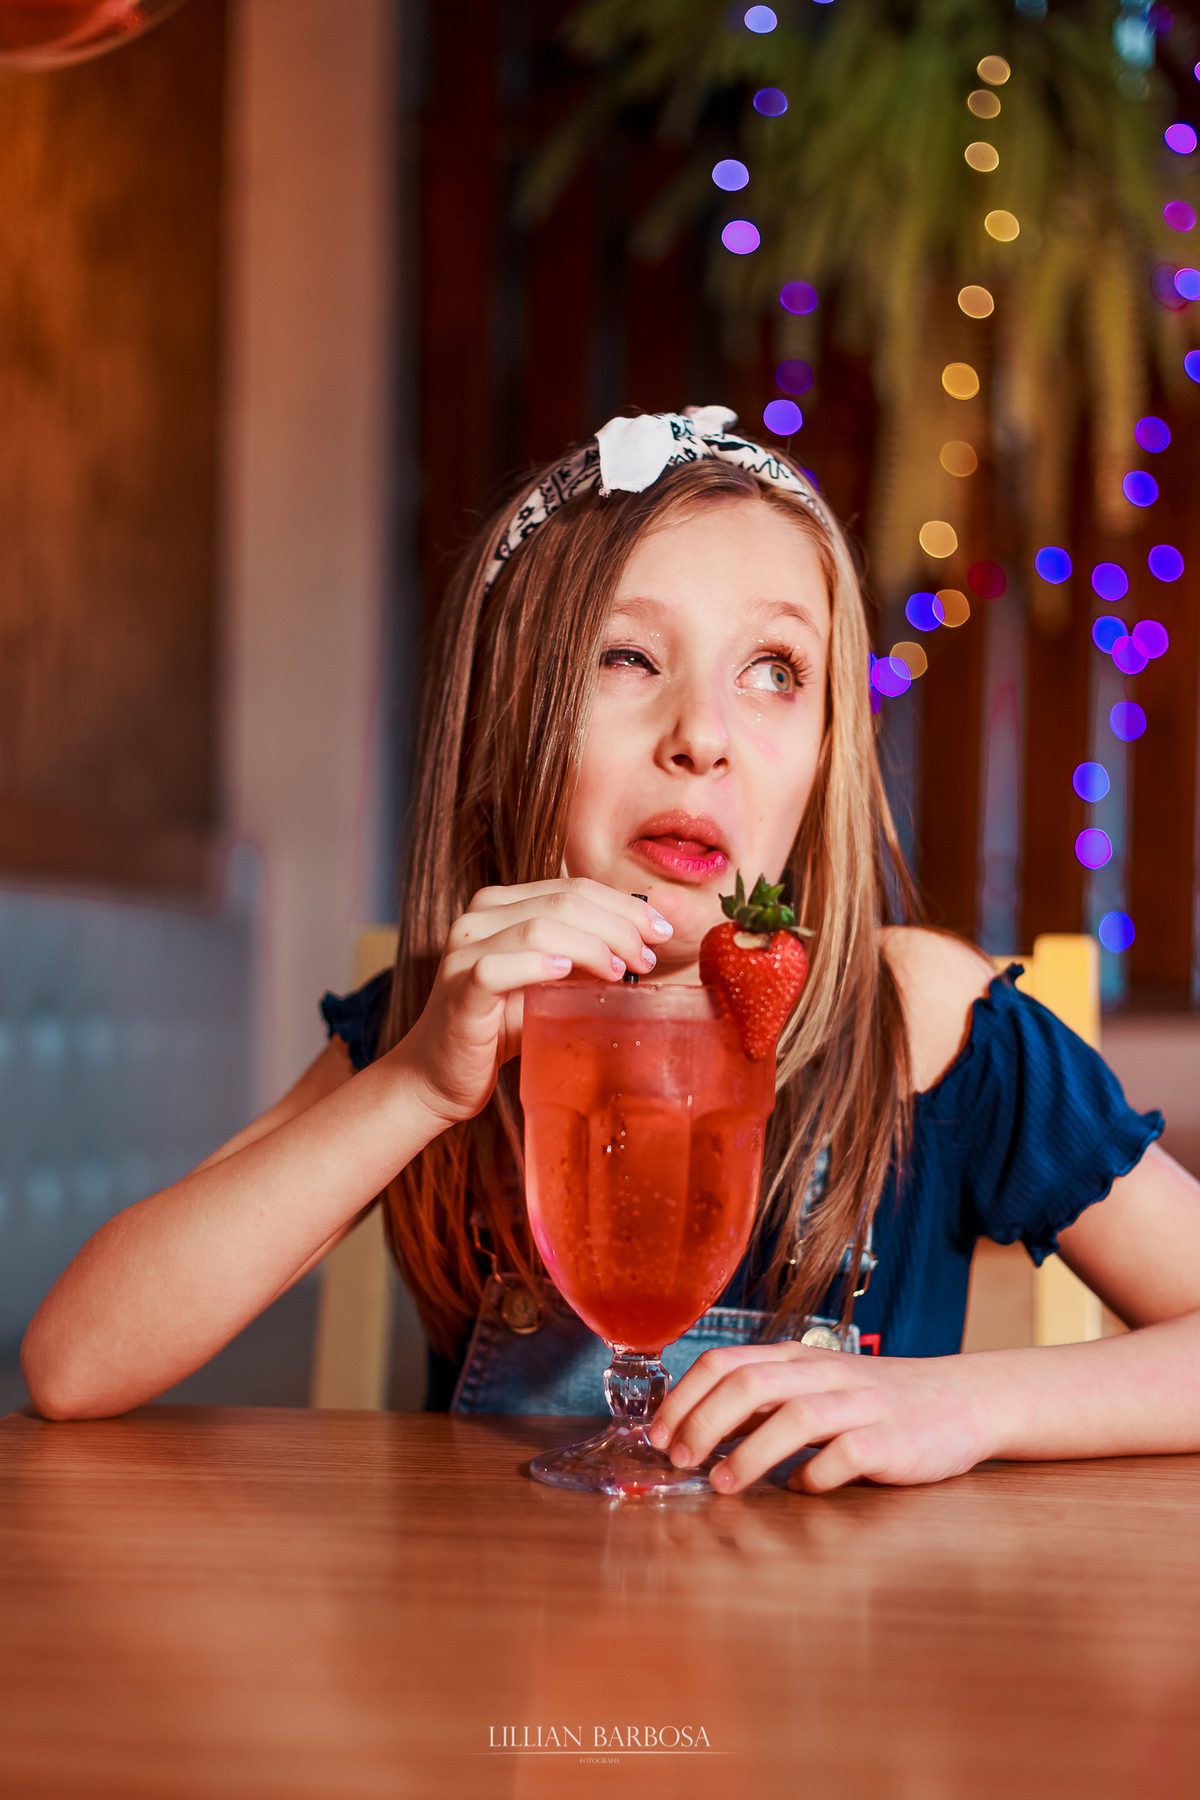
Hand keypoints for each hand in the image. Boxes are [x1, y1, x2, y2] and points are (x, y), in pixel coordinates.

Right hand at [400, 878, 673, 1128]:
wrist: (440, 1075)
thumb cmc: (499, 1028)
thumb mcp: (549, 984)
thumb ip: (583, 958)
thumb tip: (643, 945)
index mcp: (502, 905)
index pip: (573, 887)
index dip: (623, 905)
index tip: (661, 932)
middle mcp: (479, 917)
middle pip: (563, 902)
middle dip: (618, 926)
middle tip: (649, 957)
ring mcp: (464, 950)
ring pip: (538, 927)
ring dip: (591, 946)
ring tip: (621, 971)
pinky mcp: (459, 987)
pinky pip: (499, 966)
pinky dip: (538, 965)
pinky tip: (566, 974)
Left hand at [646, 1341, 995, 1493]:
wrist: (961, 1400)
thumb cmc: (873, 1400)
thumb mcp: (813, 1386)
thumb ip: (761, 1401)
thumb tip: (693, 1427)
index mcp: (796, 1358)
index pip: (725, 1362)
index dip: (684, 1398)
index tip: (657, 1435)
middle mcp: (824, 1373)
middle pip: (751, 1383)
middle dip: (704, 1422)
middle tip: (680, 1461)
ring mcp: (860, 1405)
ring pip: (795, 1416)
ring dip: (750, 1453)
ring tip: (723, 1486)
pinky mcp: (892, 1440)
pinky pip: (846, 1455)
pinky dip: (815, 1476)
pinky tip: (799, 1491)